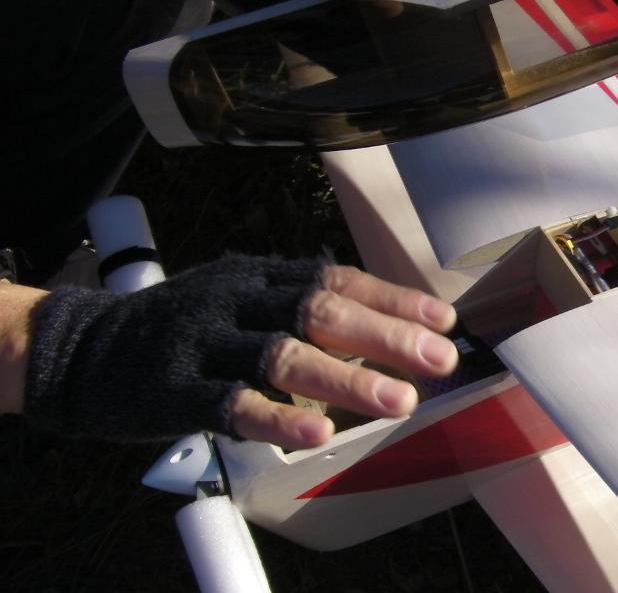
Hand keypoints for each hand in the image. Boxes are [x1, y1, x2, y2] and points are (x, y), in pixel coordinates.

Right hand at [17, 256, 457, 448]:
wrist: (81, 350)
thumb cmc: (185, 329)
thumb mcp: (239, 299)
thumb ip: (297, 309)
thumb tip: (385, 328)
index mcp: (257, 276)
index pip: (336, 279)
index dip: (391, 298)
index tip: (443, 318)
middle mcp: (236, 301)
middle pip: (319, 311)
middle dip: (385, 335)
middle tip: (439, 357)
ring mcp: (204, 343)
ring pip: (284, 356)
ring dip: (348, 380)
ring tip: (400, 400)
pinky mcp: (174, 390)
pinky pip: (233, 406)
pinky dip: (279, 420)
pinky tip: (318, 434)